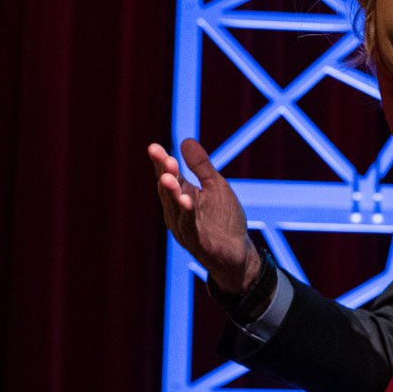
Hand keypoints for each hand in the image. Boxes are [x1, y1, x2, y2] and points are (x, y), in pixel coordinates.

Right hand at [148, 138, 258, 292]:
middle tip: (167, 160)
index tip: (154, 147)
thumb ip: (201, 166)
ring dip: (171, 194)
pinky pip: (190, 228)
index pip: (168, 178)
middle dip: (166, 175)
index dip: (161, 163)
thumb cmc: (223, 219)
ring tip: (169, 178)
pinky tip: (186, 201)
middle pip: (168, 192)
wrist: (238, 252)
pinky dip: (187, 215)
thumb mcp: (215, 186)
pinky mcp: (199, 244)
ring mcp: (186, 230)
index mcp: (181, 197)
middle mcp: (178, 213)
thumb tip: (185, 139)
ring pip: (175, 210)